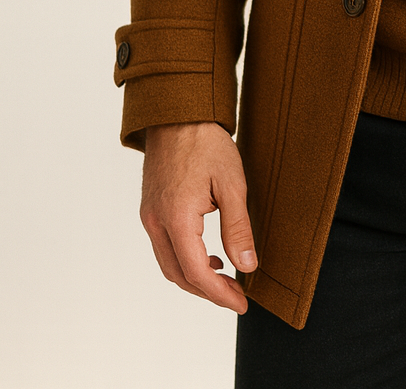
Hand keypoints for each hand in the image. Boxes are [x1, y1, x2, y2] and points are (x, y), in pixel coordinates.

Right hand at [140, 122, 256, 312]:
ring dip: (195, 277)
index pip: (197, 272)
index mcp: (176, 218)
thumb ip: (238, 228)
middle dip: (208, 291)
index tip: (242, 303)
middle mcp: (156, 222)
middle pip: (179, 275)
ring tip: (225, 277)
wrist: (178, 112)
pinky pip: (164, 246)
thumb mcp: (232, 184)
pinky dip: (185, 259)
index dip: (220, 294)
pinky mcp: (151, 208)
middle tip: (237, 295)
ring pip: (169, 264)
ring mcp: (149, 216)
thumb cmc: (206, 142)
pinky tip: (208, 254)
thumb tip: (246, 265)